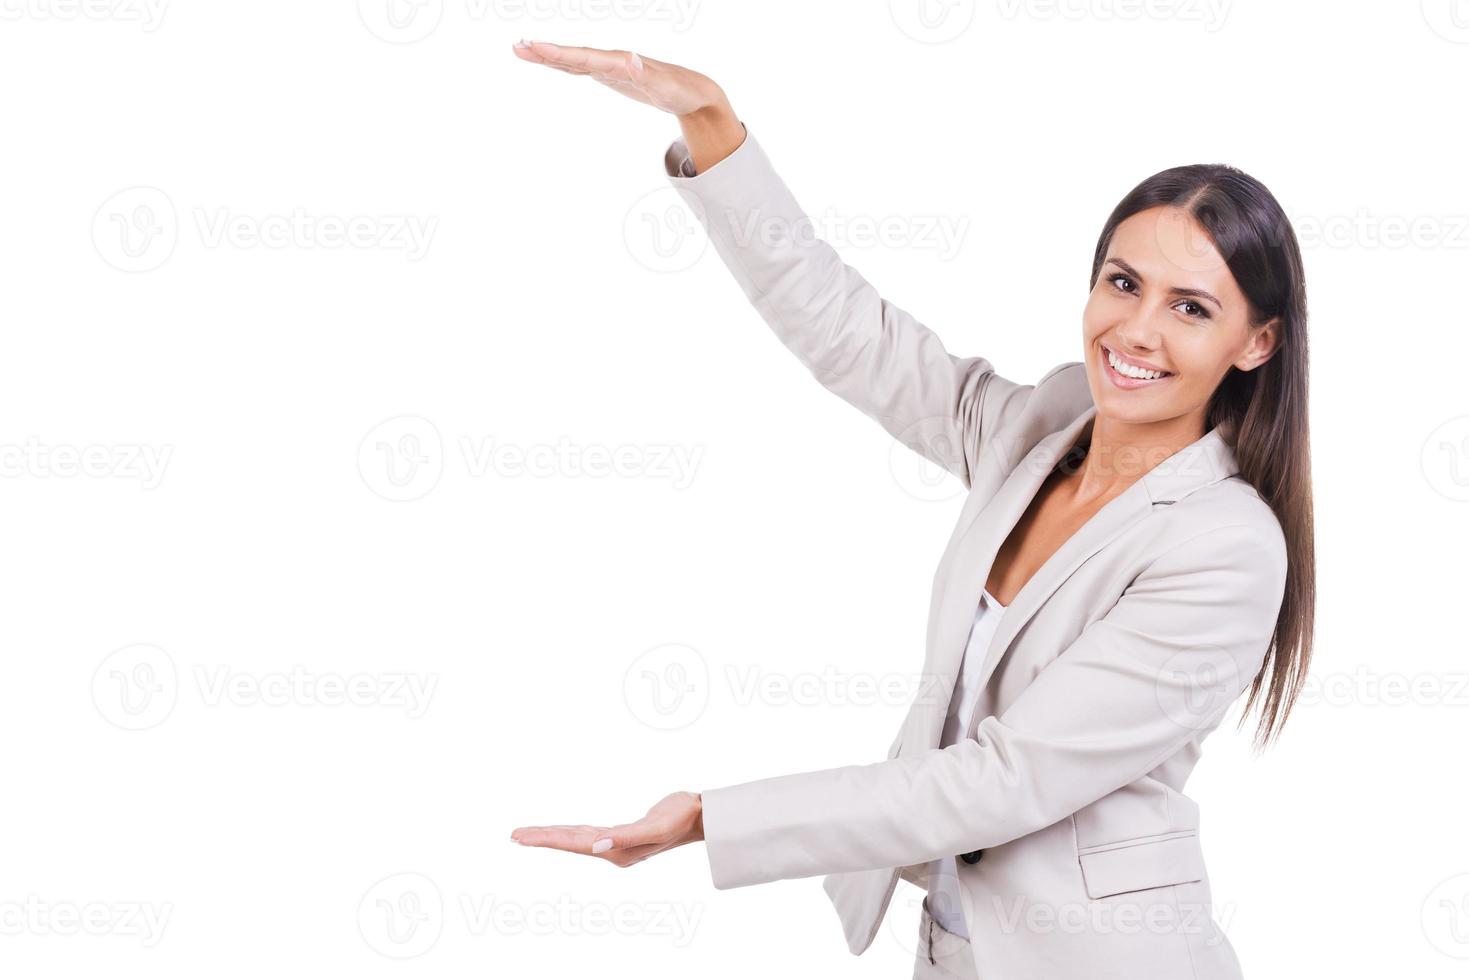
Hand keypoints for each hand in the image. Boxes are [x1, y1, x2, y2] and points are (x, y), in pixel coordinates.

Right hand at [510, 39, 723, 116]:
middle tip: (518, 46)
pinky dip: (563, 65)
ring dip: (548, 56)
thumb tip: (628, 60)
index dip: (559, 54)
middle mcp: (612, 61)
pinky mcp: (610, 75)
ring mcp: (609, 67)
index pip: (584, 57)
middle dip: (546, 52)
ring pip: (573, 60)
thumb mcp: (666, 87)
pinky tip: (549, 62)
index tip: (537, 48)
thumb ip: (645, 74)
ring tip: (522, 50)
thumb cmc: (681, 90)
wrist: (691, 91)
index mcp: (620, 62)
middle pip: (573, 55)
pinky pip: (581, 68)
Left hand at [511, 791, 703, 867]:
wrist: (700, 816)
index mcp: (618, 850)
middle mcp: (613, 850)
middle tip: (513, 835)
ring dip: (552, 836)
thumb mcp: (656, 826)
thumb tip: (597, 846)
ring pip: (576, 839)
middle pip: (570, 842)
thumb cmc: (681, 816)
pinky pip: (587, 834)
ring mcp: (616, 844)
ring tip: (527, 835)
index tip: (520, 837)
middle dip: (541, 838)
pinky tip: (562, 833)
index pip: (574, 844)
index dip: (546, 839)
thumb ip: (627, 836)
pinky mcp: (620, 835)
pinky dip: (569, 833)